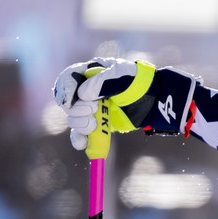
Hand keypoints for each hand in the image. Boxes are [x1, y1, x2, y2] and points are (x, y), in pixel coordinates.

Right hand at [52, 57, 200, 149]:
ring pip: (74, 119)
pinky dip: (80, 139)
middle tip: (93, 110)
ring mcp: (91, 108)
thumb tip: (82, 95)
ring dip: (81, 124)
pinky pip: (82, 134)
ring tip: (95, 123)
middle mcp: (86, 91)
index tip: (68, 101)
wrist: (153, 101)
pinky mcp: (97, 123)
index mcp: (90, 74)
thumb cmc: (138, 83)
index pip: (68, 79)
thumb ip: (102, 83)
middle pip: (69, 103)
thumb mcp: (122, 77)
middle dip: (78, 109)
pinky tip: (83, 144)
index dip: (64, 90)